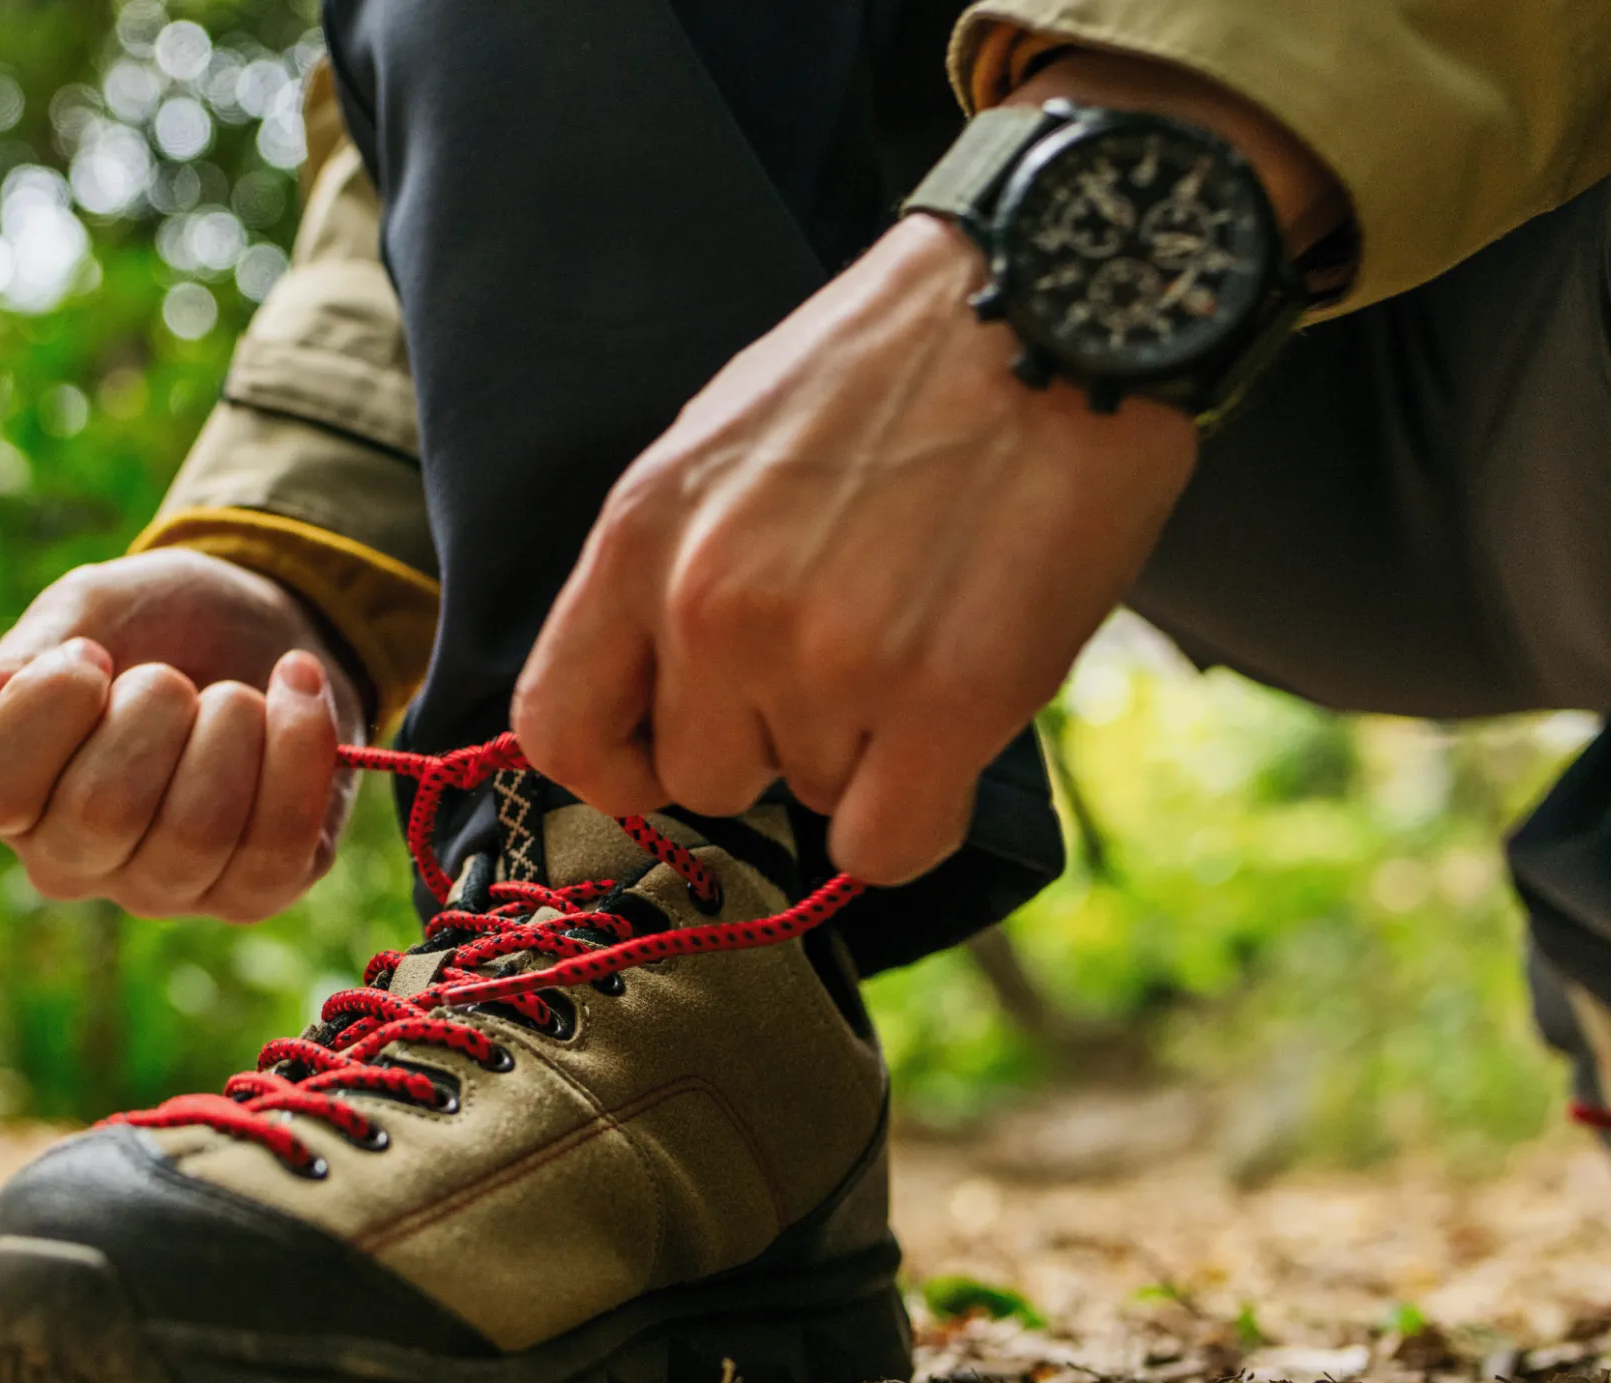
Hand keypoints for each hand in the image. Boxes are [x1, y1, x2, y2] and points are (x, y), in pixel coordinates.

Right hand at [0, 549, 364, 921]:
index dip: (47, 710)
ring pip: (196, 834)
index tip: (88, 655)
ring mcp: (163, 887)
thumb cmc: (151, 622)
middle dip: (153, 710)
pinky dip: (298, 748)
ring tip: (236, 690)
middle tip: (169, 674)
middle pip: (101, 813)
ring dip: (232, 730)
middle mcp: (70, 860)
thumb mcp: (78, 618)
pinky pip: (278, 847)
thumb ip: (5, 670)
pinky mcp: (250, 890)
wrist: (264, 621)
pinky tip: (294, 691)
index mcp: (2, 794)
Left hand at [511, 214, 1197, 883]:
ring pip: (816, 800)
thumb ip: (670, 572)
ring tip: (924, 628)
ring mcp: (826, 659)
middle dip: (775, 740)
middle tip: (852, 649)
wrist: (1051, 308)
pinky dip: (919, 816)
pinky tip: (953, 734)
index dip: (618, 766)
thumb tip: (658, 701)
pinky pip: (889, 847)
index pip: (558, 727)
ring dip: (869, 748)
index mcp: (642, 537)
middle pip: (705, 778)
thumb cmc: (889, 378)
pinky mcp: (944, 700)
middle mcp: (712, 607)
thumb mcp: (718, 448)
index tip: (671, 754)